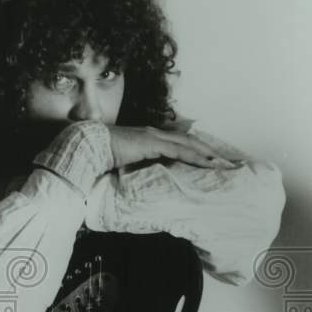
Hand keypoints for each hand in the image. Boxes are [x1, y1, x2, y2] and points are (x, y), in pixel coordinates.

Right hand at [105, 124, 240, 169]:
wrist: (88, 145)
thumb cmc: (100, 155)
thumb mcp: (122, 161)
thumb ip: (134, 165)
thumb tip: (140, 179)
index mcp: (147, 137)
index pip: (176, 142)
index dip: (193, 150)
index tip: (207, 160)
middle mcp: (154, 133)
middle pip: (187, 140)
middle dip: (207, 150)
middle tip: (223, 162)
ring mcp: (154, 136)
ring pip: (188, 143)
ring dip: (206, 154)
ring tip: (222, 164)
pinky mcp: (152, 143)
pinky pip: (180, 150)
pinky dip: (196, 156)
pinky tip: (207, 163)